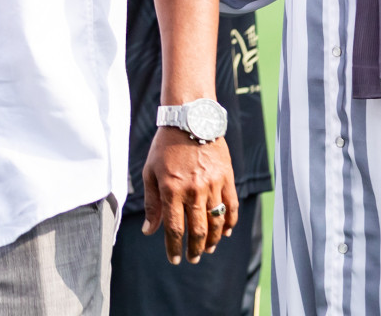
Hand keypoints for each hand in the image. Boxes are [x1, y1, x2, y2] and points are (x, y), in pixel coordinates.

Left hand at [141, 127, 237, 264]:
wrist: (190, 120)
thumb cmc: (165, 146)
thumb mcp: (150, 172)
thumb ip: (152, 203)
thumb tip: (149, 231)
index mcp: (172, 189)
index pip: (174, 228)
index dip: (174, 248)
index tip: (175, 259)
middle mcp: (193, 190)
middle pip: (197, 230)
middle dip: (194, 249)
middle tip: (193, 258)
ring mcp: (212, 185)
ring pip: (216, 222)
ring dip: (212, 240)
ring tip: (207, 249)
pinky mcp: (227, 178)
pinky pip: (231, 206)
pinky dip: (230, 223)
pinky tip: (224, 232)